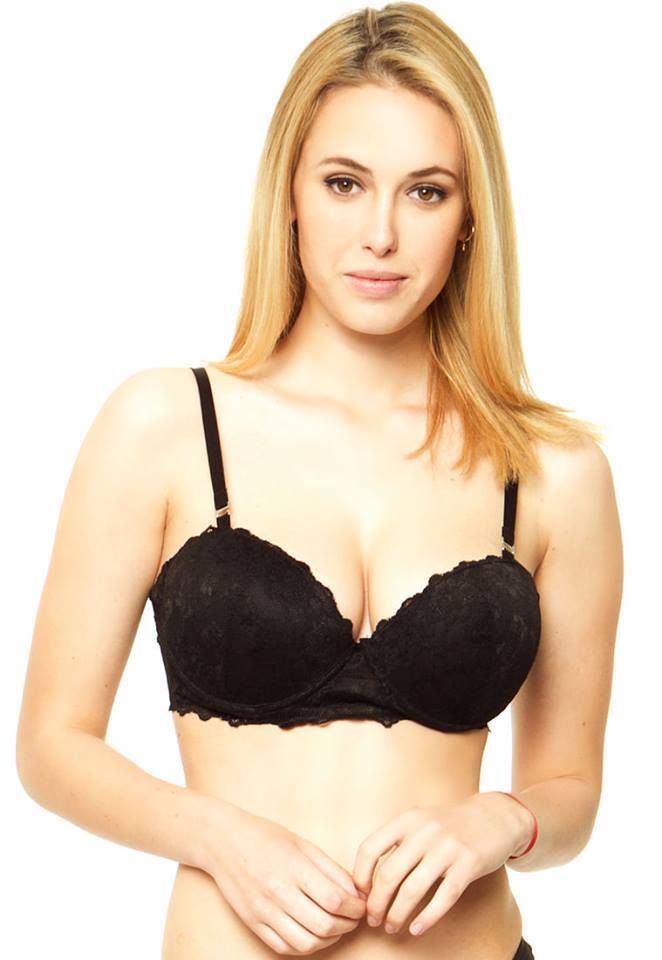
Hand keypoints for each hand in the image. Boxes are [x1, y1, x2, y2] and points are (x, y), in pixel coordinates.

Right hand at [207, 803, 366, 954]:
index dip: (355, 908)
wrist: (224, 842)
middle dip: (347, 925)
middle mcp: (278, 892)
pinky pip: (285, 947)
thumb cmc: (267, 837)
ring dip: (329, 940)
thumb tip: (357, 893)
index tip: (361, 905)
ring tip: (336, 927)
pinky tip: (314, 934)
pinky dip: (306, 947)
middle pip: (324, 925)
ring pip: (306, 943)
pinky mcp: (253, 924)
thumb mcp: (304, 844)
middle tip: (353, 918)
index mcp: (294, 867)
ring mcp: (263, 911)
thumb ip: (332, 870)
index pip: (335, 899)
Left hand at [352, 792, 528, 937]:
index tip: (360, 895)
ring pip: (413, 890)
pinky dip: (426, 918)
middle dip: (377, 903)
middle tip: (373, 919)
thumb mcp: (420, 822)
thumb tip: (368, 878)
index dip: (360, 876)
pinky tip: (417, 929)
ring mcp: (447, 847)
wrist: (493, 816)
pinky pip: (443, 898)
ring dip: (397, 914)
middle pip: (389, 874)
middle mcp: (424, 831)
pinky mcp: (468, 864)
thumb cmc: (449, 825)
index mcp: (407, 820)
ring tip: (391, 926)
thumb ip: (397, 842)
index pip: (370, 848)